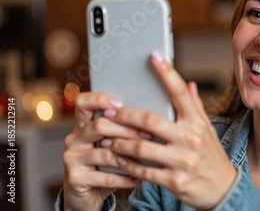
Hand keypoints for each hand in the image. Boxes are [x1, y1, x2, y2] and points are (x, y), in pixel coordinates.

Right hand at [62, 93, 145, 210]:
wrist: (87, 195)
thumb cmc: (105, 165)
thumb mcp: (111, 145)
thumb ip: (121, 132)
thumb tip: (152, 121)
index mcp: (82, 126)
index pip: (83, 102)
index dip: (100, 99)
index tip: (120, 104)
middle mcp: (73, 139)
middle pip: (99, 126)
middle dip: (127, 130)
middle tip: (148, 136)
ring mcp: (71, 159)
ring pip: (105, 153)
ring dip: (129, 156)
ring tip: (147, 158)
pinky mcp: (75, 178)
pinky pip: (106, 177)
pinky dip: (126, 178)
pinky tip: (139, 178)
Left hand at [104, 51, 236, 208]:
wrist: (222, 189)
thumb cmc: (211, 156)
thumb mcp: (207, 129)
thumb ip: (194, 107)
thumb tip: (189, 84)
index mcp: (198, 123)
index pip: (181, 92)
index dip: (167, 72)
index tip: (154, 56)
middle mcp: (192, 139)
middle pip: (151, 120)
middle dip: (125, 115)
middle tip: (108, 112)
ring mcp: (183, 161)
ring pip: (141, 147)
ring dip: (120, 142)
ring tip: (107, 138)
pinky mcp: (175, 181)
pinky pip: (143, 170)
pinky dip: (127, 165)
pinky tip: (118, 159)